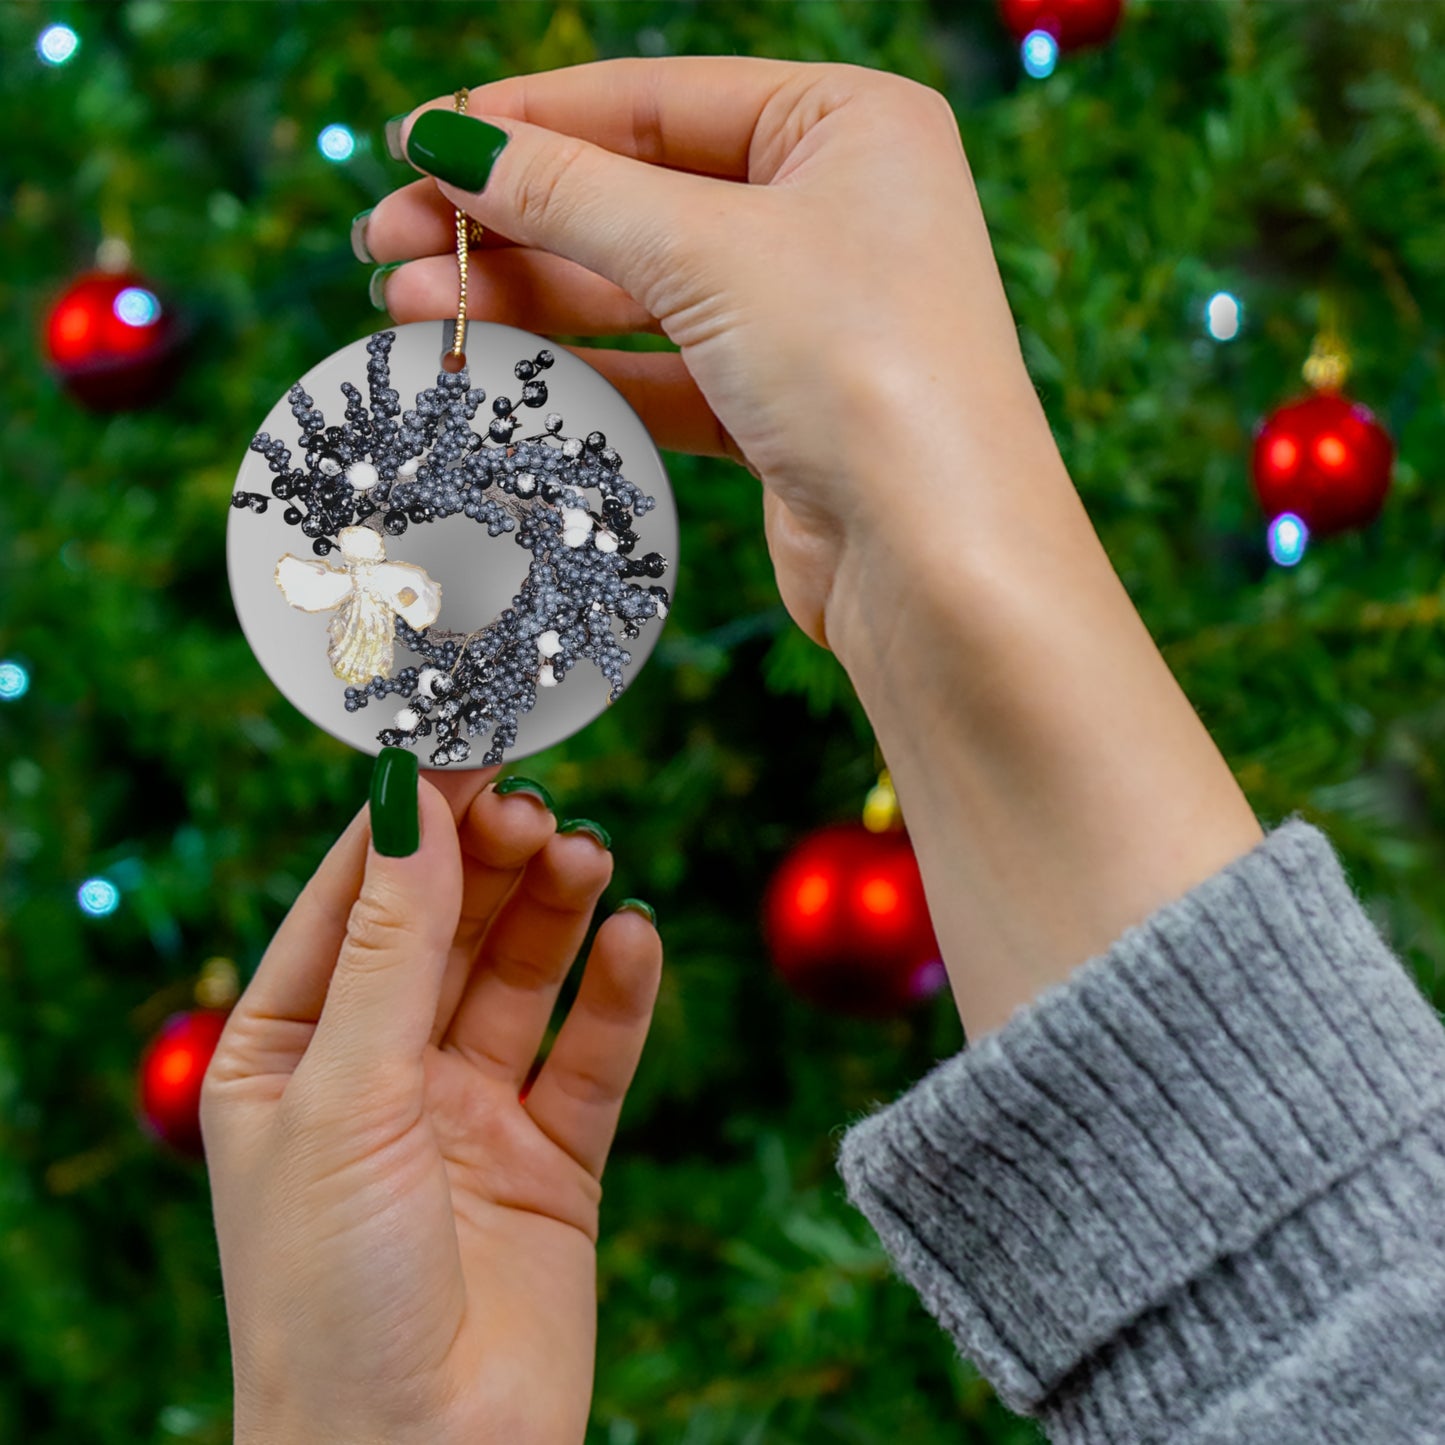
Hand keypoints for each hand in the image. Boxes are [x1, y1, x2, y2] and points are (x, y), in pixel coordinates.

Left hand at [201, 761, 662, 1444]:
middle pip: (447, 928)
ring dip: (555, 912)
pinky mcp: (552, 1158)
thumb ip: (391, 948)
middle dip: (490, 864)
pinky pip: (591, 1055)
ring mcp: (469, 1113)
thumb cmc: (331, 1295)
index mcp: (289, 1053)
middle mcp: (380, 1073)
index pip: (352, 903)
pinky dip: (617, 995)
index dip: (409, 825)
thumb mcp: (345, 1096)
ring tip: (588, 858)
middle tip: (538, 809)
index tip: (465, 749)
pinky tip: (635, 941)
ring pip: (521, 978)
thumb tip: (411, 805)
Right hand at [361, 56, 1053, 654]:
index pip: (655, 100)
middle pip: (637, 195)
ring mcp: (808, 315)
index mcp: (848, 125)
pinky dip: (580, 368)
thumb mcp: (707, 252)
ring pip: (640, 289)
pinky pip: (662, 370)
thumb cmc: (861, 368)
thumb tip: (450, 142)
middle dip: (509, 219)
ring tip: (407, 305)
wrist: (939, 563)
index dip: (527, 120)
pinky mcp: (781, 408)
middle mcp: (834, 210)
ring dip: (526, 297)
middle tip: (386, 241)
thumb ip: (571, 193)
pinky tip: (492, 365)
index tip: (415, 142)